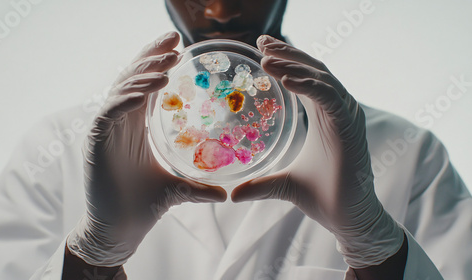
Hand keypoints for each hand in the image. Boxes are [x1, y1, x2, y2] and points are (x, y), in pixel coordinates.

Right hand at [66, 31, 226, 266]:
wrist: (119, 230)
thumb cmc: (143, 206)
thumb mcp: (177, 188)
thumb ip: (199, 186)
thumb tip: (226, 193)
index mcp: (136, 126)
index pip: (147, 86)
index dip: (160, 64)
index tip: (180, 48)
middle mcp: (120, 123)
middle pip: (133, 80)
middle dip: (152, 57)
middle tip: (174, 39)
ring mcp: (106, 131)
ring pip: (122, 91)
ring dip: (143, 74)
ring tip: (167, 63)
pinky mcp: (95, 142)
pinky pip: (109, 113)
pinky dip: (127, 99)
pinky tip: (148, 90)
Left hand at [232, 35, 403, 268]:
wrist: (348, 218)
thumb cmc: (322, 197)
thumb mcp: (282, 184)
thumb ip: (259, 184)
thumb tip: (232, 195)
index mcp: (323, 116)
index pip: (304, 79)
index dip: (286, 63)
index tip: (262, 51)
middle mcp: (336, 111)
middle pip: (312, 70)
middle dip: (287, 55)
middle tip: (261, 43)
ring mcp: (345, 117)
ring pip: (320, 78)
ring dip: (294, 65)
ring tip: (267, 57)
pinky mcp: (350, 127)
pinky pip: (328, 97)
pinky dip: (308, 85)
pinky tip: (286, 79)